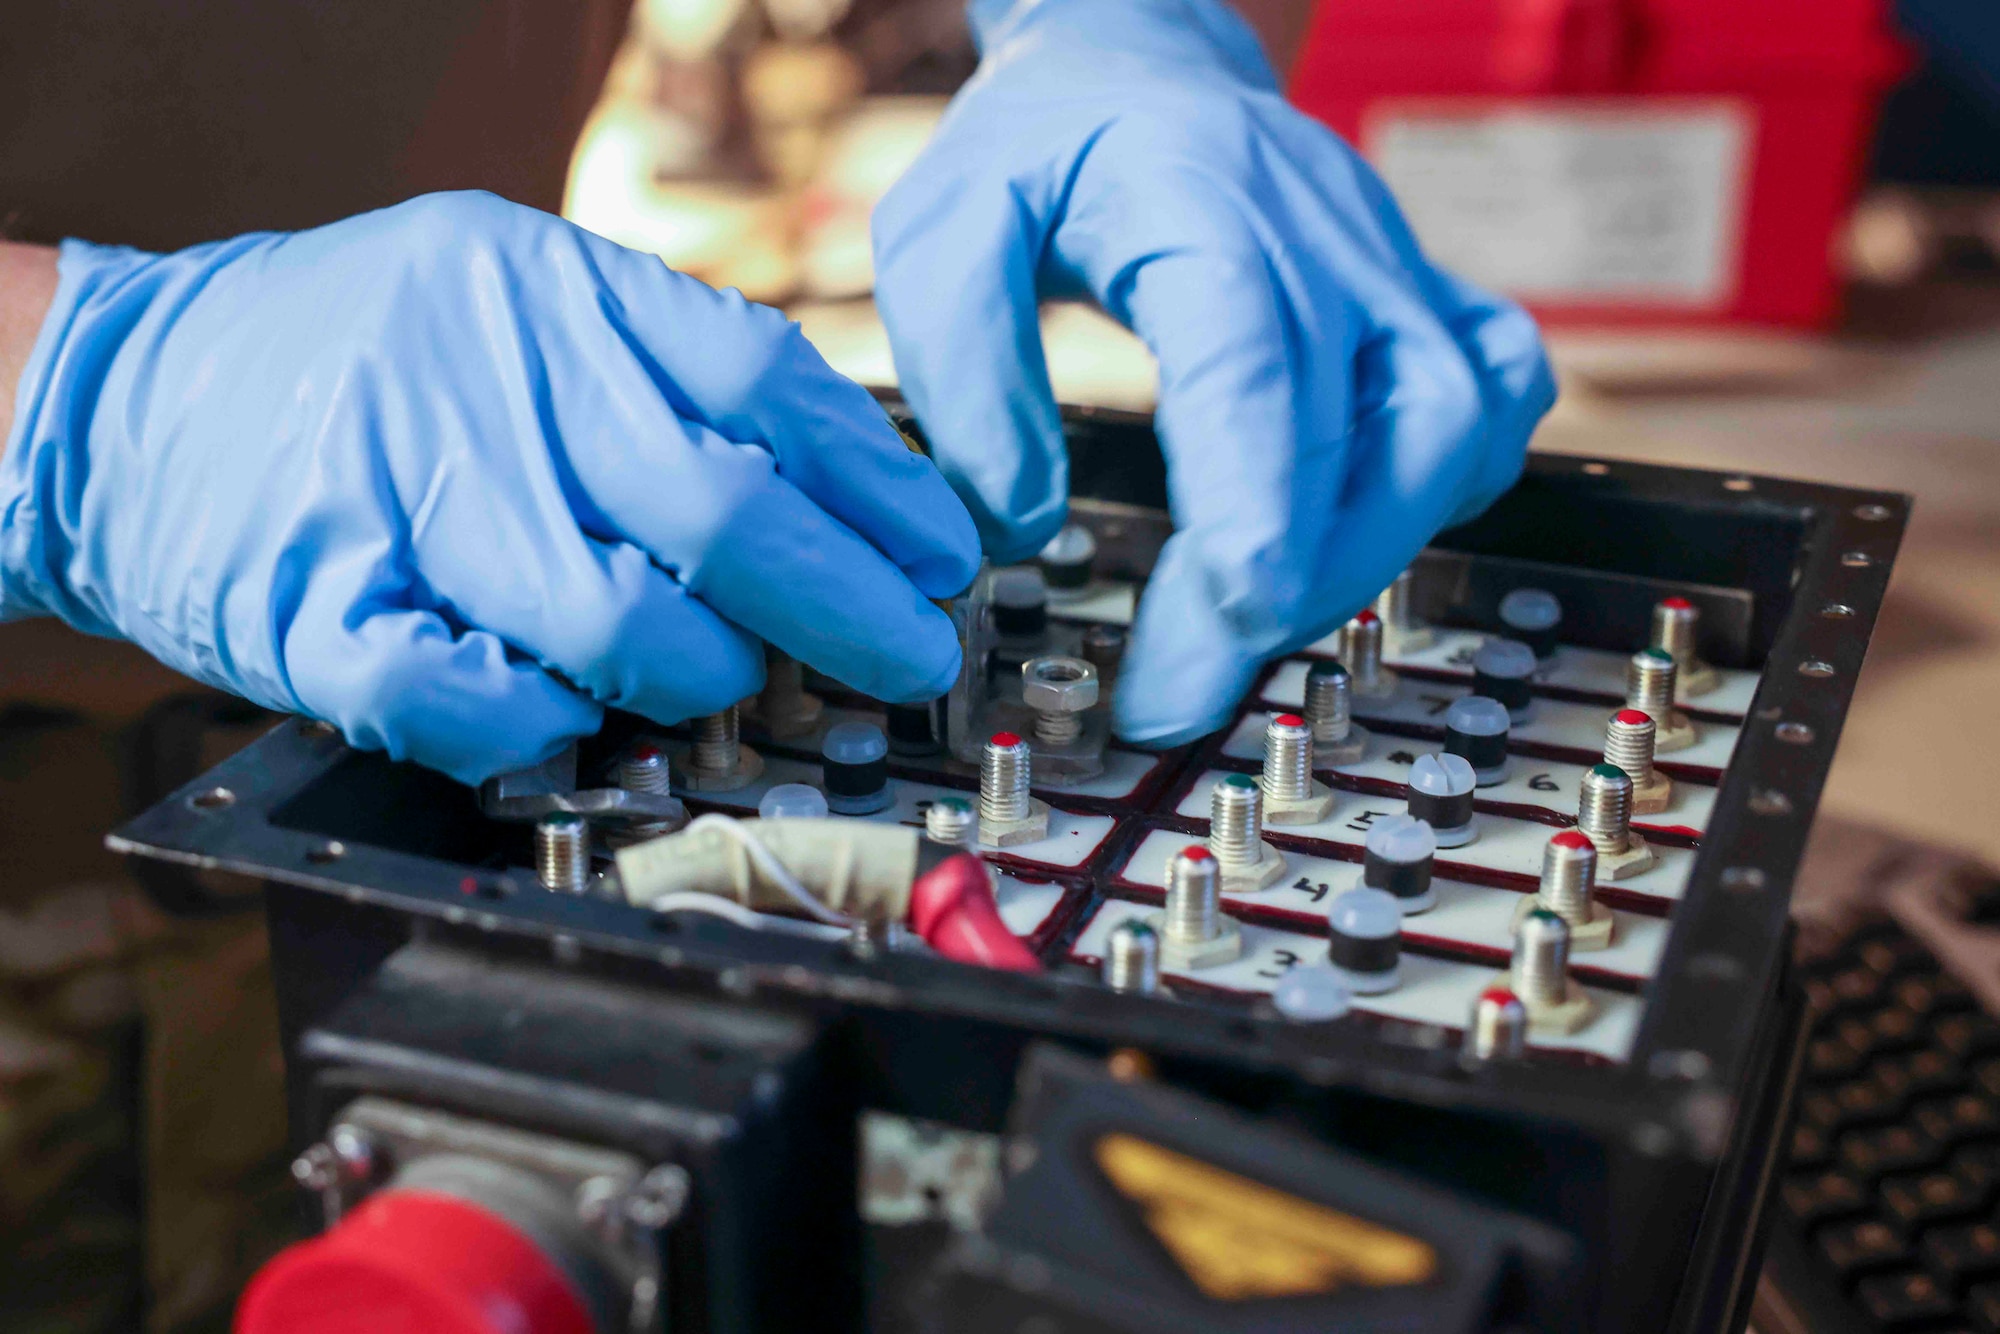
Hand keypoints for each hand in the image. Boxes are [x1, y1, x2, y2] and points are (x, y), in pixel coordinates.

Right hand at [1, 192, 978, 782]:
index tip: (945, 557)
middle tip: (907, 658)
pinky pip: (476, 704)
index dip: (877, 488)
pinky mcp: (318, 610)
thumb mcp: (514, 299)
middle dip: (846, 608)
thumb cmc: (364, 362)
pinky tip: (572, 720)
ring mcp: (396, 495)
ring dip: (699, 676)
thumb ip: (657, 378)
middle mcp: (484, 378)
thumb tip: (841, 496)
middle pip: (721, 515)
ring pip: (617, 626)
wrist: (120, 394)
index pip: (762, 388)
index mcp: (547, 289)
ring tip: (719, 678)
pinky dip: (548, 731)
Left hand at [873, 0, 1554, 745]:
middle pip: (1380, 431)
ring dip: (1366, 556)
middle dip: (1291, 589)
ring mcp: (1393, 262)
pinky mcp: (1424, 294)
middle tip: (1182, 687)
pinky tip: (1356, 534)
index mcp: (1202, 203)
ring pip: (1454, 429)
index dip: (1249, 530)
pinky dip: (1447, 489)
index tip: (1196, 656)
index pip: (1260, 374)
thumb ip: (963, 382)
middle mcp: (1326, 233)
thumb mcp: (942, 235)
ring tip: (1249, 627)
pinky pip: (1494, 398)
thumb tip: (1018, 534)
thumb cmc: (1039, 153)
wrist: (1141, 63)